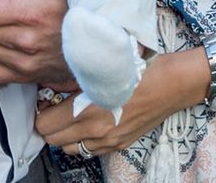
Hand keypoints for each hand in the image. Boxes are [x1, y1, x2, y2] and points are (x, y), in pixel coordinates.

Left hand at [36, 49, 205, 155]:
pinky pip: (90, 150)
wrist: (175, 83)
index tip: (45, 99)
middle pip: (53, 141)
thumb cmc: (142, 66)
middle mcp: (96, 132)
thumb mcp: (105, 64)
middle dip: (49, 124)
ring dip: (65, 135)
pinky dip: (83, 140)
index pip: (45, 125)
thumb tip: (55, 78)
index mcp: (89, 110)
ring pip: (70, 149)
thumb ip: (78, 75)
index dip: (41, 111)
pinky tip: (90, 122)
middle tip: (53, 107)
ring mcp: (109, 142)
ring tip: (70, 116)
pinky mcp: (120, 145)